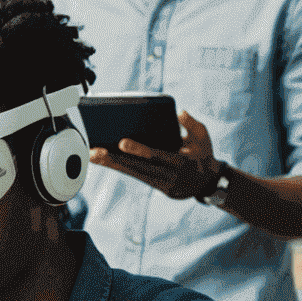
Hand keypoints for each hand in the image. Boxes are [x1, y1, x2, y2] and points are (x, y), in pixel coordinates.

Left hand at [90, 110, 220, 200]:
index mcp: (181, 163)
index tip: (122, 142)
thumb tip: (179, 113)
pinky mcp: (156, 187)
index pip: (157, 156)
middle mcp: (169, 176)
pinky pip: (136, 176)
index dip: (139, 150)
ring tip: (92, 155)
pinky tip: (104, 160)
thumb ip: (192, 124)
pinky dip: (120, 167)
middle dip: (115, 160)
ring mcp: (162, 184)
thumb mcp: (204, 137)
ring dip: (112, 165)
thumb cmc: (204, 154)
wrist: (208, 182)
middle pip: (138, 168)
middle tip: (95, 152)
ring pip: (133, 173)